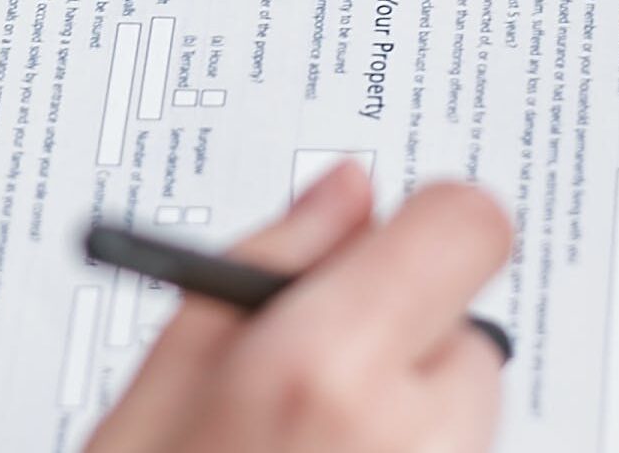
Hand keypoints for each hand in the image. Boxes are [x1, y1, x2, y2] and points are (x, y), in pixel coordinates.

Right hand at [89, 165, 512, 452]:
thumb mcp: (154, 392)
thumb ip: (261, 268)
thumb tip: (342, 191)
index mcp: (326, 371)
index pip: (464, 223)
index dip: (423, 218)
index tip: (376, 240)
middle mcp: (416, 433)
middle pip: (459, 316)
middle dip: (391, 334)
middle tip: (297, 382)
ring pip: (463, 399)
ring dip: (402, 407)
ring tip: (296, 445)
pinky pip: (456, 448)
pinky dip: (406, 450)